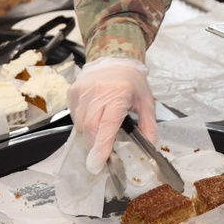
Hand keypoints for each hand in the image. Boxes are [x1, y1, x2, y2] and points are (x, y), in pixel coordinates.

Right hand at [67, 57, 155, 173]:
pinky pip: (74, 117)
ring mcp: (83, 90)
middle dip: (95, 145)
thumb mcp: (147, 103)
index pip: (108, 125)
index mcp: (120, 93)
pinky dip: (83, 123)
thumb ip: (149, 127)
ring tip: (102, 127)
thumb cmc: (133, 83)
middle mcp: (99, 91)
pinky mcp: (73, 92)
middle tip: (103, 151)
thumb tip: (151, 148)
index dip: (102, 146)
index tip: (97, 163)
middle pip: (90, 128)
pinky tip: (94, 116)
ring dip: (90, 134)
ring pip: (80, 125)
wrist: (116, 59)